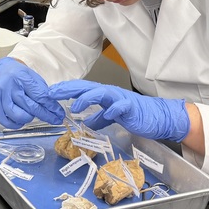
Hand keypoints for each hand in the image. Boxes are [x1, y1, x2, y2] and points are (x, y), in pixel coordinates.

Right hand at [0, 57, 65, 128]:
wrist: (2, 70)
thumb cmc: (18, 74)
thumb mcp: (33, 77)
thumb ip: (43, 91)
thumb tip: (54, 108)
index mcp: (21, 77)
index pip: (40, 96)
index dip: (51, 107)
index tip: (59, 113)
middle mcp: (9, 87)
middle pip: (30, 107)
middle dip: (46, 115)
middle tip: (54, 119)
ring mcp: (0, 96)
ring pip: (16, 115)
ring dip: (28, 119)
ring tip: (32, 116)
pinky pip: (4, 120)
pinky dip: (14, 124)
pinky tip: (20, 121)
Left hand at [48, 80, 190, 141]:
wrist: (159, 117)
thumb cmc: (137, 115)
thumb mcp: (113, 117)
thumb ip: (100, 117)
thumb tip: (86, 121)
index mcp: (104, 96)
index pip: (81, 90)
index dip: (65, 90)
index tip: (50, 92)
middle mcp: (110, 94)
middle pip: (87, 87)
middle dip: (69, 89)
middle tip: (52, 92)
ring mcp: (120, 99)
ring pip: (101, 94)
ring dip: (87, 98)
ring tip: (74, 105)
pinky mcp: (131, 108)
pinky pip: (120, 107)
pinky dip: (112, 109)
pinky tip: (104, 114)